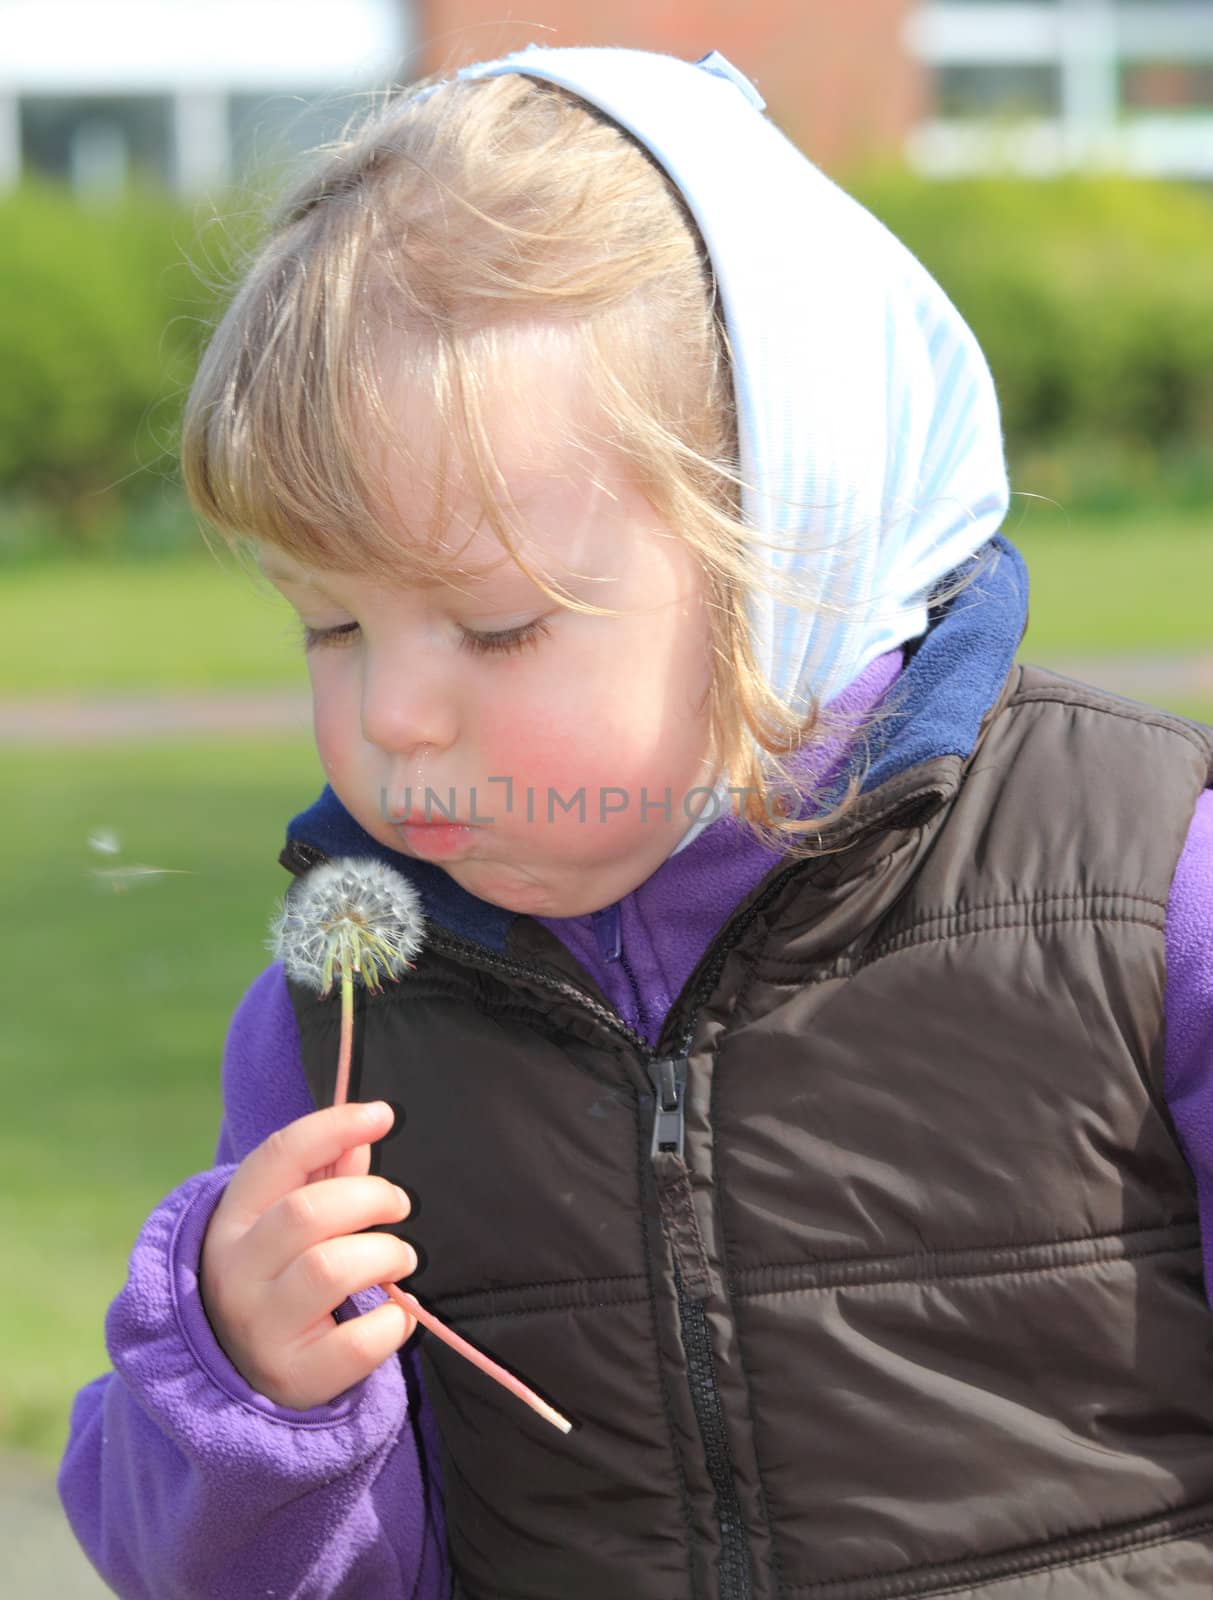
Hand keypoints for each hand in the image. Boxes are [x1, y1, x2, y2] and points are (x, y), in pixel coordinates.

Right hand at [198, 1100, 416, 1409]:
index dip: (333, 1127)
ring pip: (329, 1269)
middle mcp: (235, 1271)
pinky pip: (355, 1343)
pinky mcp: (291, 1376)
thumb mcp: (285, 1222)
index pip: (279, 1156)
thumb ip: (325, 1177)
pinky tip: (397, 1315)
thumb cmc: (278, 1277)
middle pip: (307, 1212)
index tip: (384, 1114)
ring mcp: (259, 1327)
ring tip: (401, 1259)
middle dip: (372, 1198)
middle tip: (401, 1206)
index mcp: (233, 1219)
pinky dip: (391, 1323)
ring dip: (384, 1254)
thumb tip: (365, 1133)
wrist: (239, 1375)